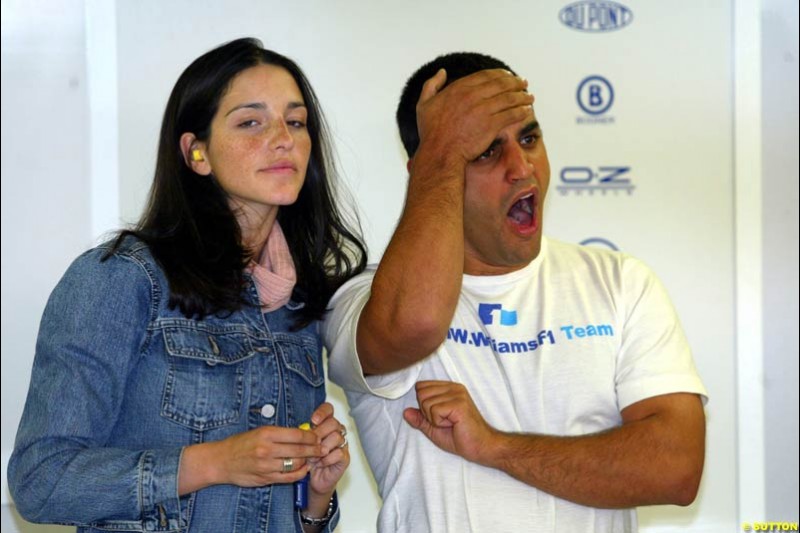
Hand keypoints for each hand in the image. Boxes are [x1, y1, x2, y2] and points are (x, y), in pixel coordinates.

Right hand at [212, 425, 321, 486]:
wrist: (221, 461)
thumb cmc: (240, 444)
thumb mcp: (259, 432)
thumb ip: (279, 434)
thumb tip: (301, 433)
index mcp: (266, 434)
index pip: (296, 435)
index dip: (310, 436)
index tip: (317, 436)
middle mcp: (267, 450)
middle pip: (299, 450)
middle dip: (314, 449)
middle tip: (322, 448)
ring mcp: (266, 465)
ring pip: (295, 464)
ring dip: (307, 461)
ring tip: (313, 457)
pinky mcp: (265, 478)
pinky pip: (288, 477)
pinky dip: (299, 473)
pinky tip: (303, 469)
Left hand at [308, 402, 349, 496]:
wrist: (315, 480)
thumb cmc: (309, 460)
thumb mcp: (304, 444)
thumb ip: (305, 434)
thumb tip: (303, 429)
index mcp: (326, 425)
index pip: (329, 409)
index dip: (322, 412)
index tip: (313, 420)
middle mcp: (337, 432)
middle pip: (333, 422)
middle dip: (319, 433)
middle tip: (311, 443)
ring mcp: (342, 444)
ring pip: (336, 437)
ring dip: (322, 448)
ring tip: (314, 457)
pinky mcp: (345, 457)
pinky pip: (338, 452)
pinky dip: (327, 459)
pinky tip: (320, 463)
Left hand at [403, 380, 495, 462]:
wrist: (480, 447)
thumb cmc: (461, 437)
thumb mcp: (434, 428)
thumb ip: (420, 419)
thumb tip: (405, 412)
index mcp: (448, 388)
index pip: (421, 387)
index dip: (423, 405)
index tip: (439, 417)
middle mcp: (453, 387)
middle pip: (421, 393)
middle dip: (427, 412)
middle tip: (444, 421)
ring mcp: (457, 394)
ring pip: (426, 402)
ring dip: (434, 419)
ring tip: (450, 423)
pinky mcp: (459, 403)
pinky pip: (434, 411)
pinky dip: (439, 422)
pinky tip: (453, 425)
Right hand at [414, 68, 532, 167]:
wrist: (440, 154)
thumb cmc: (431, 133)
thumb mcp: (424, 104)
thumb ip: (431, 85)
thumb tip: (442, 71)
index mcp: (459, 88)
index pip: (486, 75)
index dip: (501, 74)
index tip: (508, 76)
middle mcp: (472, 96)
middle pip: (501, 84)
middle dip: (516, 82)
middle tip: (524, 84)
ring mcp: (482, 110)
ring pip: (509, 98)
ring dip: (522, 96)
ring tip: (529, 97)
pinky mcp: (491, 125)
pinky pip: (511, 114)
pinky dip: (521, 111)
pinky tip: (526, 111)